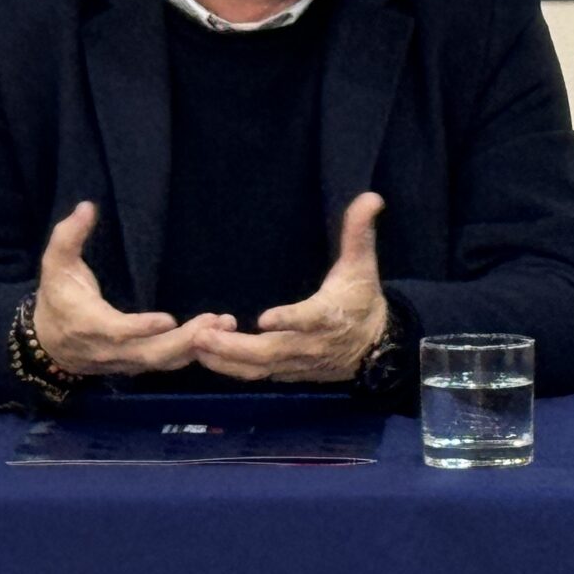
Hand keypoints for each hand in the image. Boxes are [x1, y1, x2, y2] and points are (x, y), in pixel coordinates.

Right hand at [32, 202, 225, 377]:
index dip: (142, 328)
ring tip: (225, 323)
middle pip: (150, 353)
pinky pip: (166, 364)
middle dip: (184, 341)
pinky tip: (218, 335)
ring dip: (195, 346)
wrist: (48, 345)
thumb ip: (68, 236)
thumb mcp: (55, 265)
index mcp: (89, 324)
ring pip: (162, 361)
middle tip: (215, 322)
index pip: (117, 331)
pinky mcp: (137, 365)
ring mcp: (125, 361)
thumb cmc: (57, 298)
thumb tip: (87, 206)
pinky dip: (193, 352)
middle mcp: (109, 349)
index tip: (169, 319)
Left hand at [192, 193, 388, 384]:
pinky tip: (206, 355)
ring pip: (258, 367)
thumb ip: (359, 232)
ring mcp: (297, 362)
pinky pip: (256, 375)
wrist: (376, 347)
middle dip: (234, 346)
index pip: (308, 319)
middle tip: (201, 334)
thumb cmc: (361, 301)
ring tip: (196, 344)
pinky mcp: (288, 373)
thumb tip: (371, 197)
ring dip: (225, 359)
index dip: (288, 320)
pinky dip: (230, 368)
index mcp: (328, 316)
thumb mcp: (362, 265)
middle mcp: (310, 344)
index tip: (263, 319)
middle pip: (270, 352)